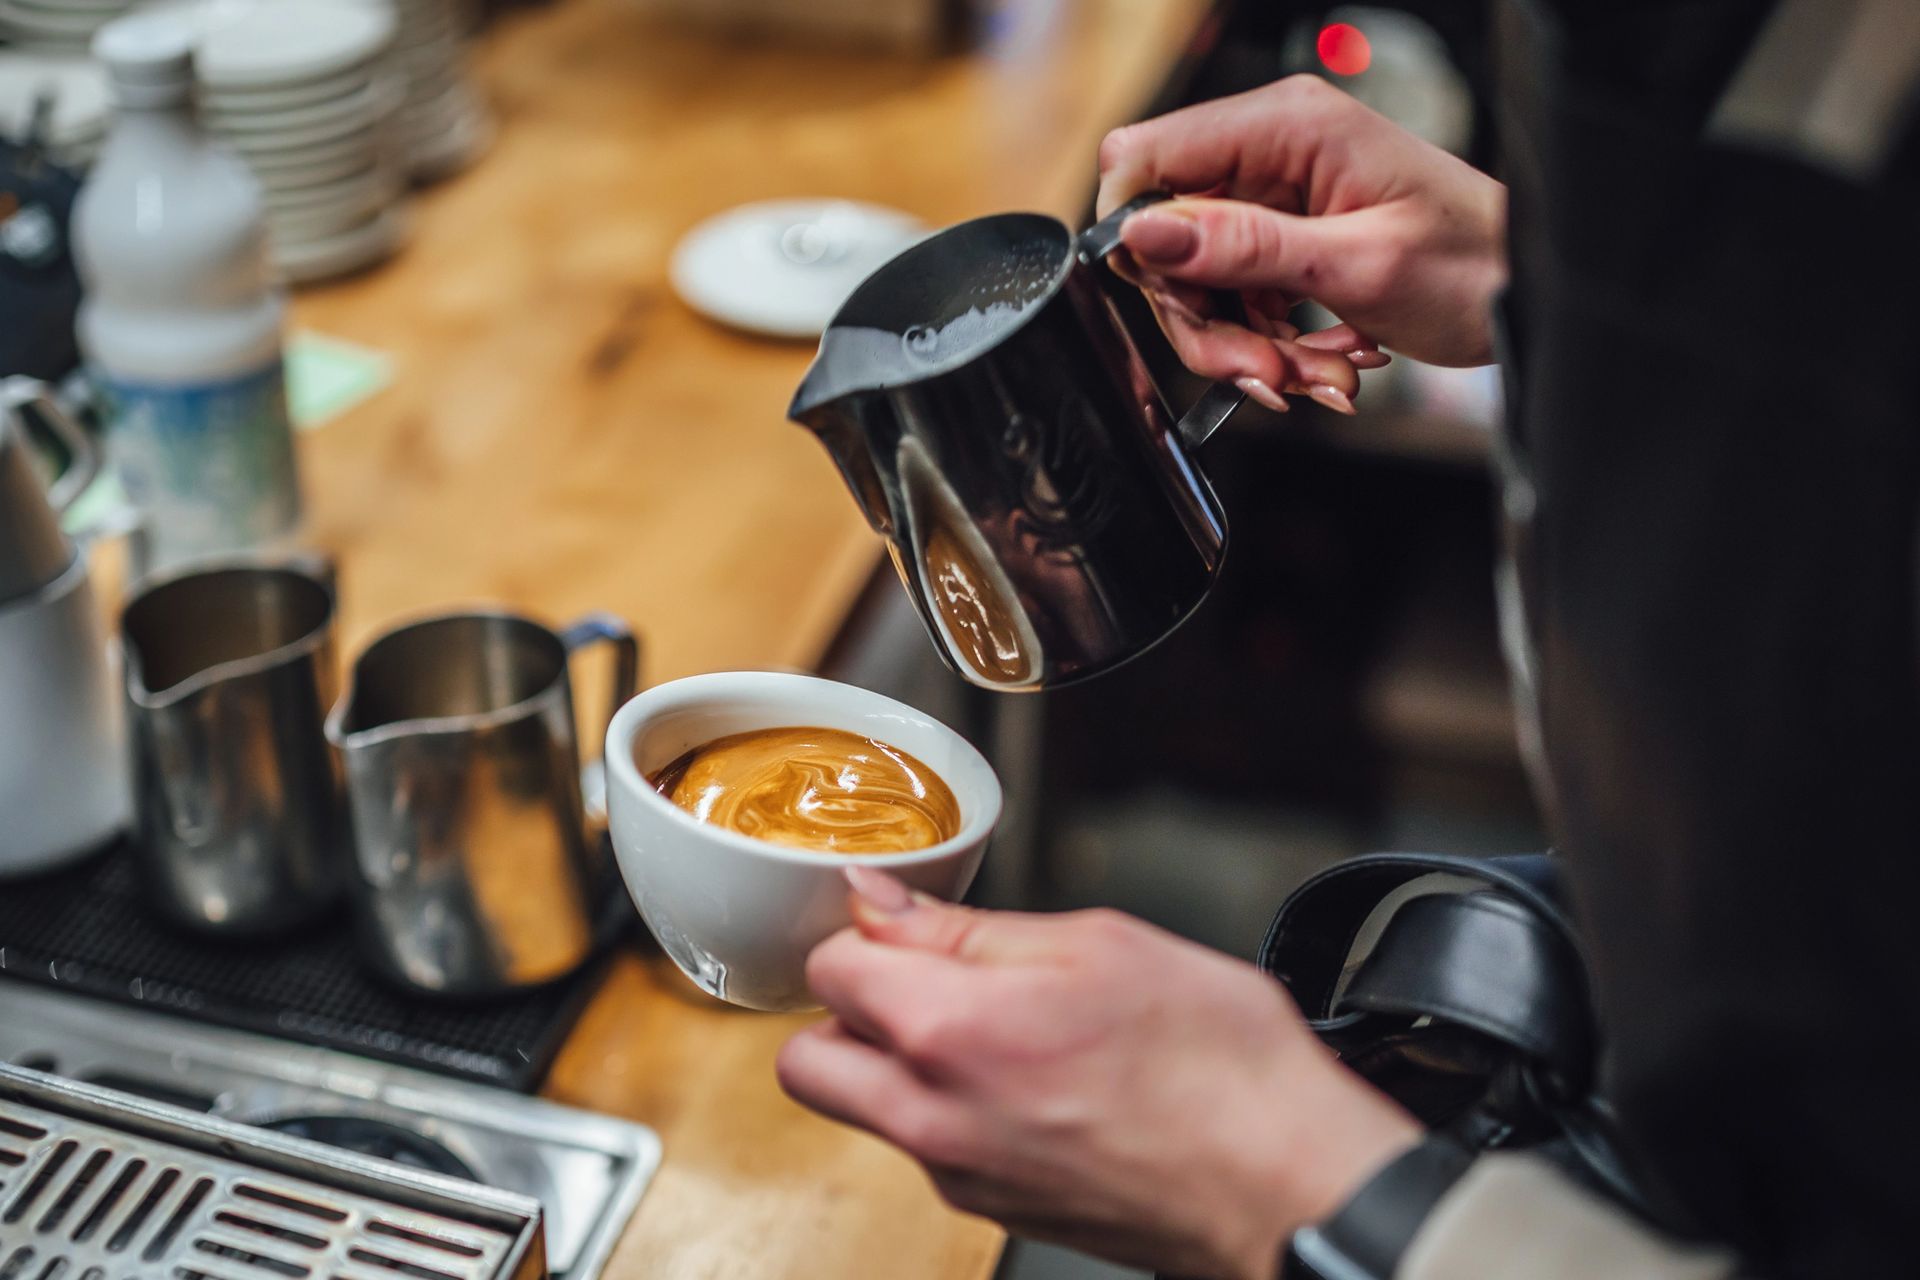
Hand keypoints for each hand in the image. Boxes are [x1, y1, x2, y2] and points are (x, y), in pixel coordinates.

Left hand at [777, 868, 1420, 1279]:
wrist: (1288, 1186)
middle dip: (845, 1010)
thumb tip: (881, 904)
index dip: (867, 931)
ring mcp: (958, 1175)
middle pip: (808, 1059)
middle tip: (915, 976)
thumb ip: (969, 927)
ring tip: (991, 1025)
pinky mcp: (992, 1208)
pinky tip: (1031, 1078)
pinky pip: (927, 1147)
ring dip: (895, 1062)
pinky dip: (949, 1108)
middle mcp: (933, 1118)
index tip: (907, 921)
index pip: (829, 968)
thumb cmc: (1221, 1068)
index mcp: (951, 1033)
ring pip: (865, 1109)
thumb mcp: (1100, 945)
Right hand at [1095, 74, 1508, 411]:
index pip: (1146, 157)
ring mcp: (1277, 198)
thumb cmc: (1474, 264)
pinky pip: (1238, 301)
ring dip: (1246, 348)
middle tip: (1264, 371)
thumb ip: (1243, 247)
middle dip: (1208, 321)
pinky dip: (1270, 346)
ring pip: (1199, 284)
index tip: (1180, 301)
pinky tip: (1323, 362)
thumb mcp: (1354, 264)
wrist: (1529, 293)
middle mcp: (1273, 152)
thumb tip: (1147, 232)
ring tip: (1314, 375)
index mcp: (1286, 128)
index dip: (1139, 236)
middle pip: (1167, 240)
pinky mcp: (1287, 240)